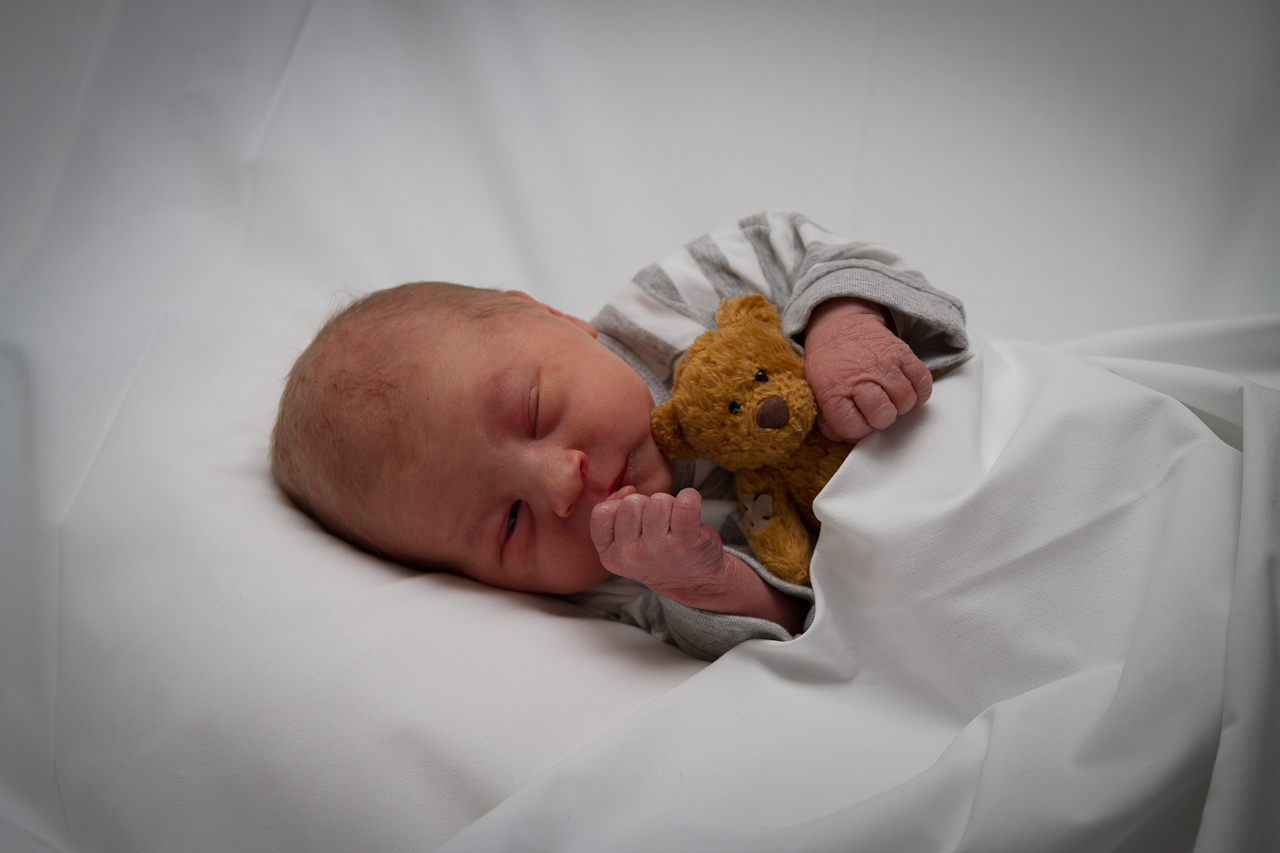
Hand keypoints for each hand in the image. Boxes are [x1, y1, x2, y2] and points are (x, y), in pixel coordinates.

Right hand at [589, 487, 729, 603]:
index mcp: (612, 556)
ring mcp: (658, 548)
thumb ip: (615, 516)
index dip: (617, 506)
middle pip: (632, 502)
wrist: (695, 583)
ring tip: (674, 524)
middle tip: (659, 524)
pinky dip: (691, 498)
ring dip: (670, 505)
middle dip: (647, 505)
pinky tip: (692, 509)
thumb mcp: (626, 545)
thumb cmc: (661, 558)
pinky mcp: (684, 541)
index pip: (601, 512)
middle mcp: (631, 555)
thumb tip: (626, 490)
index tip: (634, 516)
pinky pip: (685, 503)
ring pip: (658, 500)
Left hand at [803, 298, 931, 441]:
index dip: (858, 430)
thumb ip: (830, 420)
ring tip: (889, 397)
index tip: (858, 420)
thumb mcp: (817, 391)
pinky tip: (907, 389)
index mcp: (833, 389)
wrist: (839, 324)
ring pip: (905, 400)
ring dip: (899, 405)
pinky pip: (922, 381)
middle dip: (881, 418)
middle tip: (875, 409)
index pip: (854, 428)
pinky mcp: (903, 353)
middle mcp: (860, 376)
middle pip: (883, 416)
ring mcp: (883, 364)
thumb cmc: (830, 362)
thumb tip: (846, 439)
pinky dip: (919, 391)